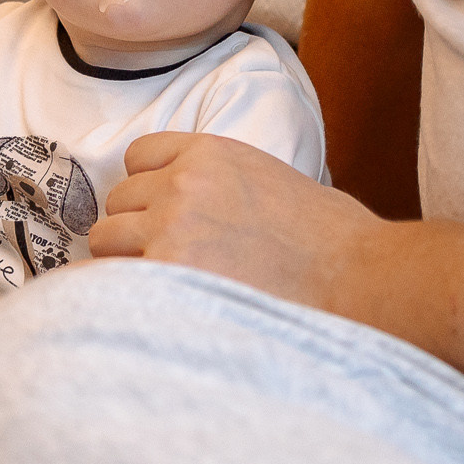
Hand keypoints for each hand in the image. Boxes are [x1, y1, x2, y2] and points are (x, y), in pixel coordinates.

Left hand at [92, 133, 385, 313]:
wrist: (357, 275)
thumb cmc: (331, 238)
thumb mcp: (269, 179)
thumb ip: (221, 186)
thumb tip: (196, 214)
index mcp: (208, 153)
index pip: (139, 158)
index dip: (147, 190)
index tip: (160, 215)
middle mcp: (181, 184)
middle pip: (118, 202)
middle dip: (135, 230)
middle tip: (165, 261)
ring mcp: (171, 228)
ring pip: (106, 239)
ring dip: (125, 263)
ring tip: (160, 290)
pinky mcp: (168, 274)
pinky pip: (109, 280)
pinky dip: (119, 295)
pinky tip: (141, 310)